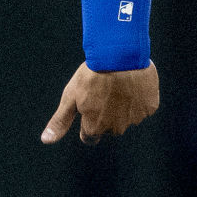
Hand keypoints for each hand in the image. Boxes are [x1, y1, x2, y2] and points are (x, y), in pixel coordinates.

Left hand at [42, 61, 159, 143]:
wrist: (120, 55)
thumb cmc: (91, 75)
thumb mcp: (70, 97)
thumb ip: (60, 121)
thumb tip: (46, 140)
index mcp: (94, 128)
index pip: (89, 136)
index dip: (87, 121)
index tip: (88, 106)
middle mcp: (115, 129)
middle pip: (108, 126)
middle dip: (105, 113)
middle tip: (102, 90)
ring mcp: (134, 118)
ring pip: (126, 117)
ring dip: (122, 105)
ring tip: (117, 84)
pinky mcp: (150, 107)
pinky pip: (143, 107)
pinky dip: (138, 98)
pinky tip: (132, 83)